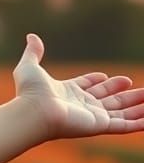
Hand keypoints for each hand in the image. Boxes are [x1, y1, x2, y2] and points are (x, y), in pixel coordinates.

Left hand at [13, 32, 143, 139]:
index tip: (106, 76)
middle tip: (140, 88)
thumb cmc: (30, 92)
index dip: (96, 82)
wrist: (34, 112)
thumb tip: (31, 36)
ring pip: (121, 112)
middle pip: (108, 99)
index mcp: (67, 92)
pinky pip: (124, 125)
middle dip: (125, 94)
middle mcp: (81, 105)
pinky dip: (139, 123)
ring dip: (138, 106)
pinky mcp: (99, 125)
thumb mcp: (29, 67)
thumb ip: (33, 52)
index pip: (86, 87)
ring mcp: (91, 116)